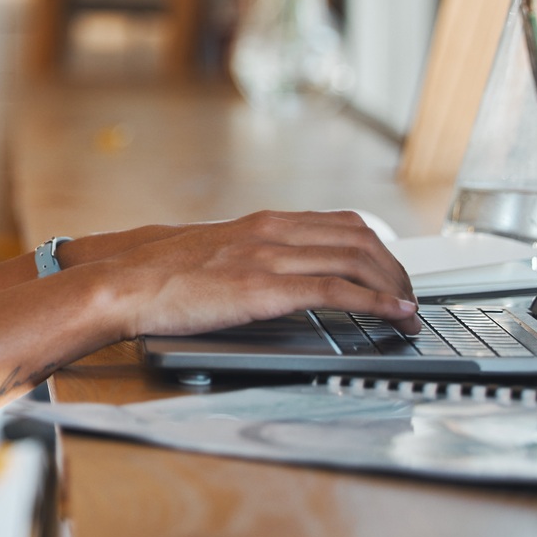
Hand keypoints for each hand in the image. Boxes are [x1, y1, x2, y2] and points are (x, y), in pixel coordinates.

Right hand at [98, 210, 419, 338]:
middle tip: (410, 300)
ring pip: (357, 260)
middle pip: (361, 239)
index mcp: (265, 222)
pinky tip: (393, 314)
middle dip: (397, 271)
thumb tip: (277, 277)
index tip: (394, 275)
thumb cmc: (162, 275)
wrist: (126, 283)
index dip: (381, 250)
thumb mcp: (218, 253)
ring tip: (410, 313)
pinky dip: (374, 302)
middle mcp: (274, 232)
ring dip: (394, 288)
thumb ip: (253, 257)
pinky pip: (335, 290)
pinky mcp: (264, 289)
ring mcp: (270, 258)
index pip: (344, 224)